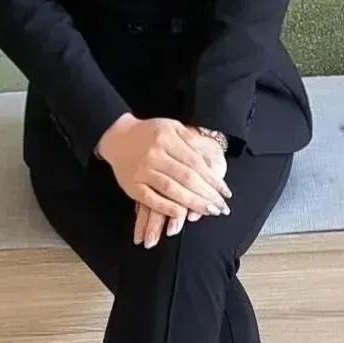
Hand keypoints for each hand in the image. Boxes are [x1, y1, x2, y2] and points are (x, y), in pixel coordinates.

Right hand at [97, 114, 230, 225]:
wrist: (117, 136)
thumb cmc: (151, 133)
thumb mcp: (173, 127)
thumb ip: (193, 141)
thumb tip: (214, 161)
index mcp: (167, 138)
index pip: (196, 163)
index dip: (212, 179)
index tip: (226, 193)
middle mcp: (155, 154)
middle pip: (187, 178)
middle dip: (207, 194)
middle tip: (221, 208)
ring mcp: (142, 170)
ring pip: (172, 189)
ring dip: (193, 203)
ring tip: (209, 211)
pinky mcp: (132, 185)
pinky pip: (151, 199)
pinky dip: (167, 208)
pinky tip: (182, 215)